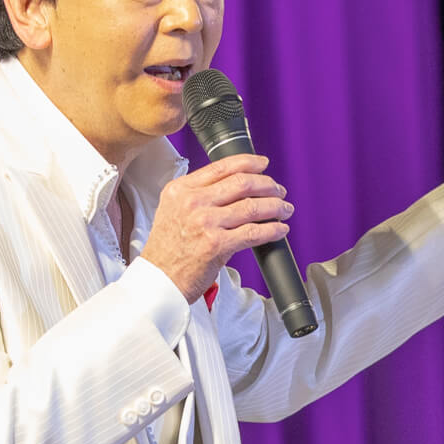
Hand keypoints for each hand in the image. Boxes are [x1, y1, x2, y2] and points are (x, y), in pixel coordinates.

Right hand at [142, 154, 291, 300]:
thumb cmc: (167, 250)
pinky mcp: (217, 245)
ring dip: (275, 206)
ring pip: (252, 206)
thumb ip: (197, 195)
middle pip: (242, 183)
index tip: (263, 164)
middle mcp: (192, 203)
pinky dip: (273, 230)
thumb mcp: (172, 210)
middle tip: (278, 191)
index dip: (249, 162)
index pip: (221, 166)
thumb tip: (233, 185)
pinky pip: (254, 232)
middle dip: (268, 185)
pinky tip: (280, 229)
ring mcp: (205, 223)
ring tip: (284, 209)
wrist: (159, 280)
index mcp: (180, 190)